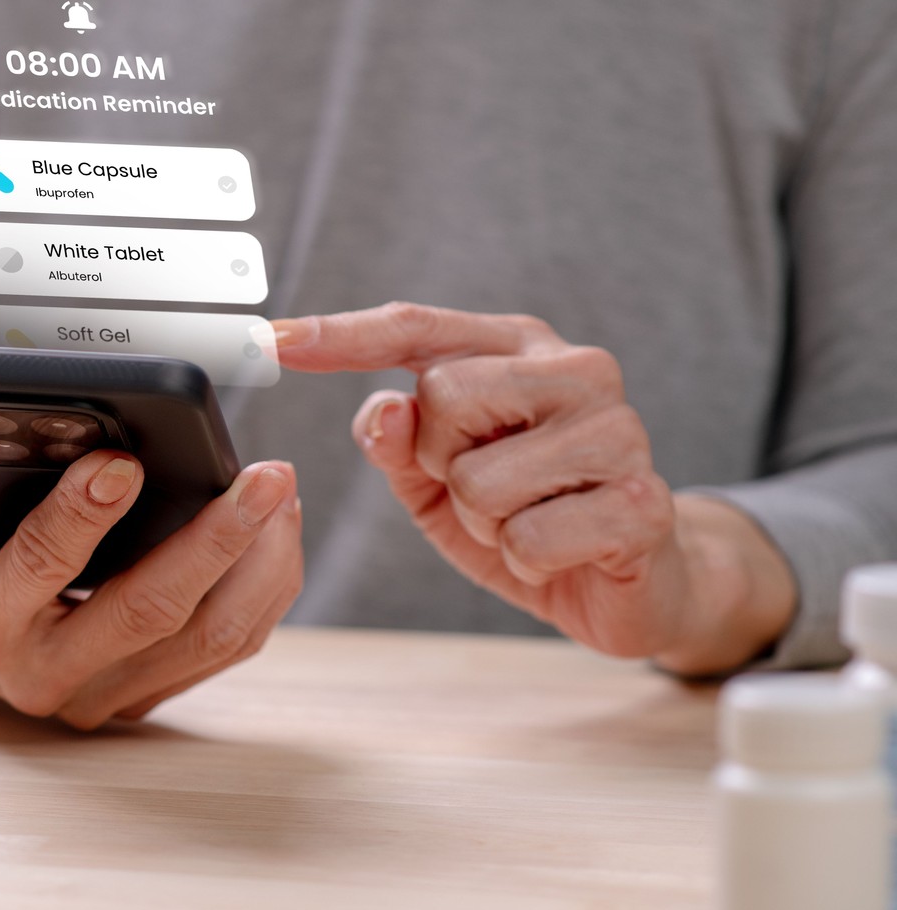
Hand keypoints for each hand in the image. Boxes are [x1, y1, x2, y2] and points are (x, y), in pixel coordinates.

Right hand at [0, 430, 302, 727]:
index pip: (41, 567)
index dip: (82, 514)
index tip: (123, 459)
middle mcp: (44, 674)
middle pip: (149, 611)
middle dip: (216, 539)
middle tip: (265, 476)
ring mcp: (100, 695)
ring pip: (206, 638)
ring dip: (258, 566)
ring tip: (282, 496)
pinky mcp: (142, 696)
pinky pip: (222, 650)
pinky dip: (261, 592)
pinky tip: (275, 534)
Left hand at [272, 303, 795, 674]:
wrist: (636, 582)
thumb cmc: (527, 515)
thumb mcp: (438, 481)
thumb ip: (397, 441)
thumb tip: (381, 408)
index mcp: (518, 347)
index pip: (415, 327)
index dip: (339, 334)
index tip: (267, 338)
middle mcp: (577, 368)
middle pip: (440, 397)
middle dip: (441, 464)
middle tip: (489, 489)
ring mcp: (618, 430)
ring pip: (478, 478)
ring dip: (485, 523)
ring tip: (529, 522)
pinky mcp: (643, 500)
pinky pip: (526, 537)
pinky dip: (525, 559)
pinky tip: (563, 551)